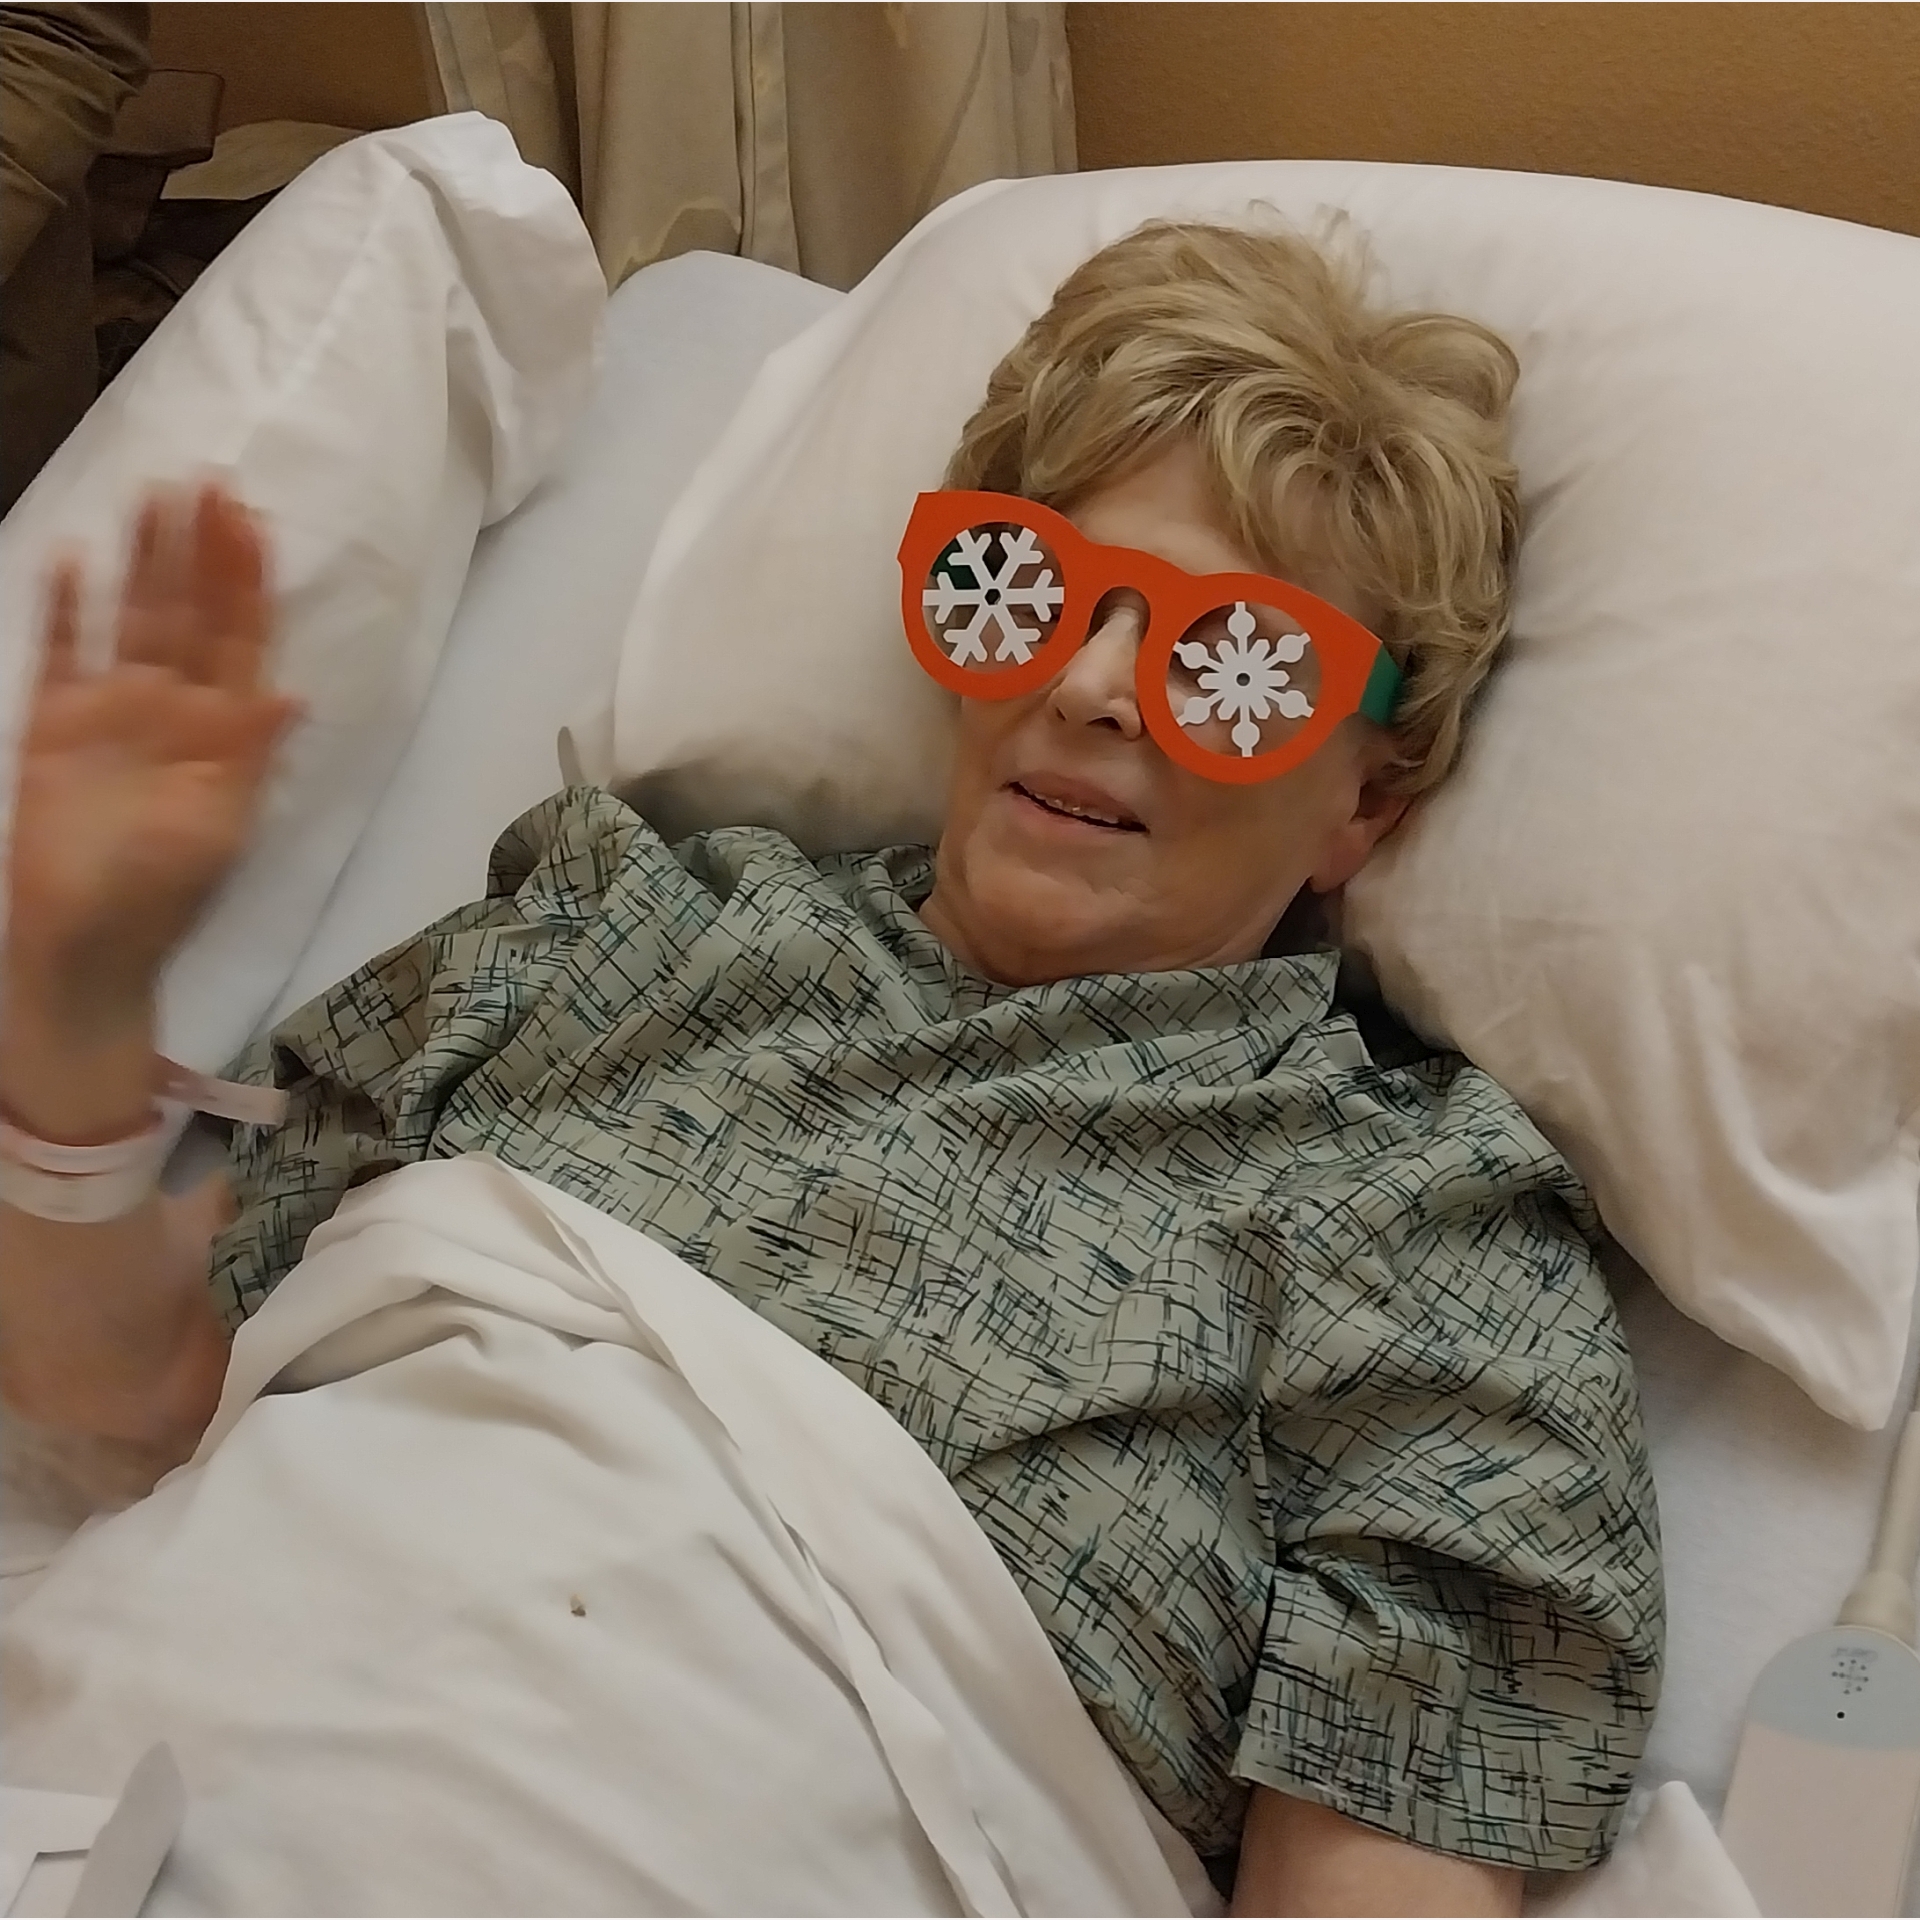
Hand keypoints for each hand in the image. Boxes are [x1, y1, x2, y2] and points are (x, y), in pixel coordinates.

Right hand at [6, 484, 300, 1031]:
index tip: (252, 521)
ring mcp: (113, 708)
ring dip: (142, 561)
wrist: (87, 941)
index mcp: (224, 730)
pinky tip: (70, 557)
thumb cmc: (165, 892)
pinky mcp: (56, 722)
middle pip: (190, 613)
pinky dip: (66, 608)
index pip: (242, 639)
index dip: (247, 582)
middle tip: (208, 481)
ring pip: (132, 617)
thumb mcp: (220, 824)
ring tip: (152, 494)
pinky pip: (63, 651)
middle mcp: (173, 706)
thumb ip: (249, 754)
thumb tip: (294, 695)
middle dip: (200, 551)